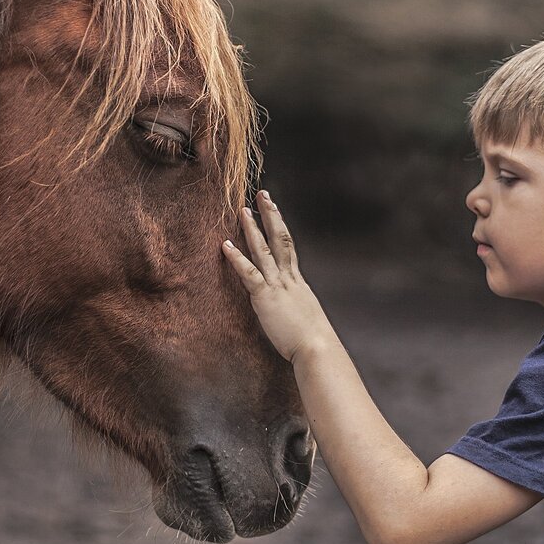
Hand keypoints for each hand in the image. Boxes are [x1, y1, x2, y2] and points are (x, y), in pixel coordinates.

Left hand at [221, 191, 338, 362]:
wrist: (318, 348)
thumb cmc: (313, 341)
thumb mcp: (305, 318)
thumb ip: (296, 309)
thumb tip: (293, 311)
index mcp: (298, 283)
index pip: (288, 248)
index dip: (281, 227)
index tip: (275, 210)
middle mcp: (289, 279)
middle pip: (280, 239)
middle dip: (270, 215)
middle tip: (262, 194)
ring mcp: (278, 286)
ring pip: (264, 250)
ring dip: (252, 228)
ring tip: (242, 210)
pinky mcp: (266, 297)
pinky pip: (249, 273)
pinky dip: (236, 258)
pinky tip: (225, 244)